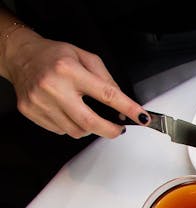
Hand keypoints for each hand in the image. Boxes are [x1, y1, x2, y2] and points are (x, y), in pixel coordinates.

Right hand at [0, 25, 144, 137]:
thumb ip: (107, 80)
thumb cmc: (54, 56)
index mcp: (69, 70)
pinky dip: (70, 125)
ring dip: (89, 128)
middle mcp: (53, 87)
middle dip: (111, 130)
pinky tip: (67, 111)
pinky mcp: (31, 111)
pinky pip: (60, 130)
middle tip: (119, 128)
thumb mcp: (85, 58)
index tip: (141, 117)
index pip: (106, 94)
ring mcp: (40, 101)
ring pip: (76, 131)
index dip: (128, 109)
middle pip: (90, 122)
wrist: (21, 57)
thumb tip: (123, 106)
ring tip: (87, 113)